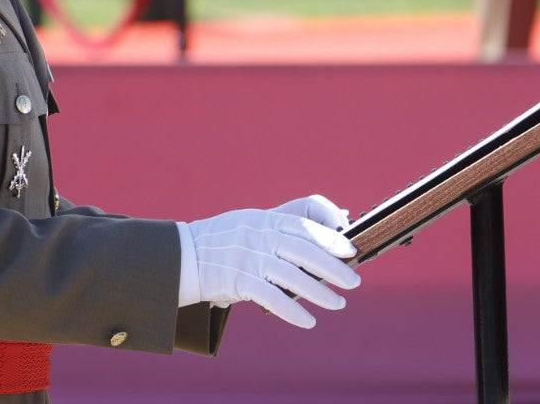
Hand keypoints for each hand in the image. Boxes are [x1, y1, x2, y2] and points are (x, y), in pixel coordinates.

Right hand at [181, 196, 359, 327]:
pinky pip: (271, 297)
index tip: (350, 250)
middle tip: (354, 282)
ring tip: (338, 304)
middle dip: (333, 267)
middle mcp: (258, 236)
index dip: (329, 238)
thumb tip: (327, 231)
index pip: (303, 225)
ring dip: (319, 293)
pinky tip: (308, 320)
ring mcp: (248, 258)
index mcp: (264, 219)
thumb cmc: (224, 240)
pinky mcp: (237, 281)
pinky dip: (292, 311)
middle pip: (304, 251)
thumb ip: (282, 226)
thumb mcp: (251, 221)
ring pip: (292, 276)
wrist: (184, 256)